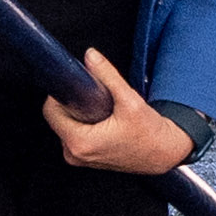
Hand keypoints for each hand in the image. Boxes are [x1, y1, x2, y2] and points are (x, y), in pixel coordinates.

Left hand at [43, 47, 192, 176]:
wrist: (164, 152)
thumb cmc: (150, 134)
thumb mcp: (129, 100)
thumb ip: (107, 75)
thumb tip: (91, 56)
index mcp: (80, 142)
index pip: (51, 111)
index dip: (62, 94)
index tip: (78, 88)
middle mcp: (75, 154)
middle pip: (57, 118)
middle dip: (73, 104)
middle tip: (97, 101)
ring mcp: (79, 158)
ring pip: (65, 125)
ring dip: (79, 114)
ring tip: (103, 113)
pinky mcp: (85, 158)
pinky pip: (74, 134)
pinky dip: (84, 124)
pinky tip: (102, 122)